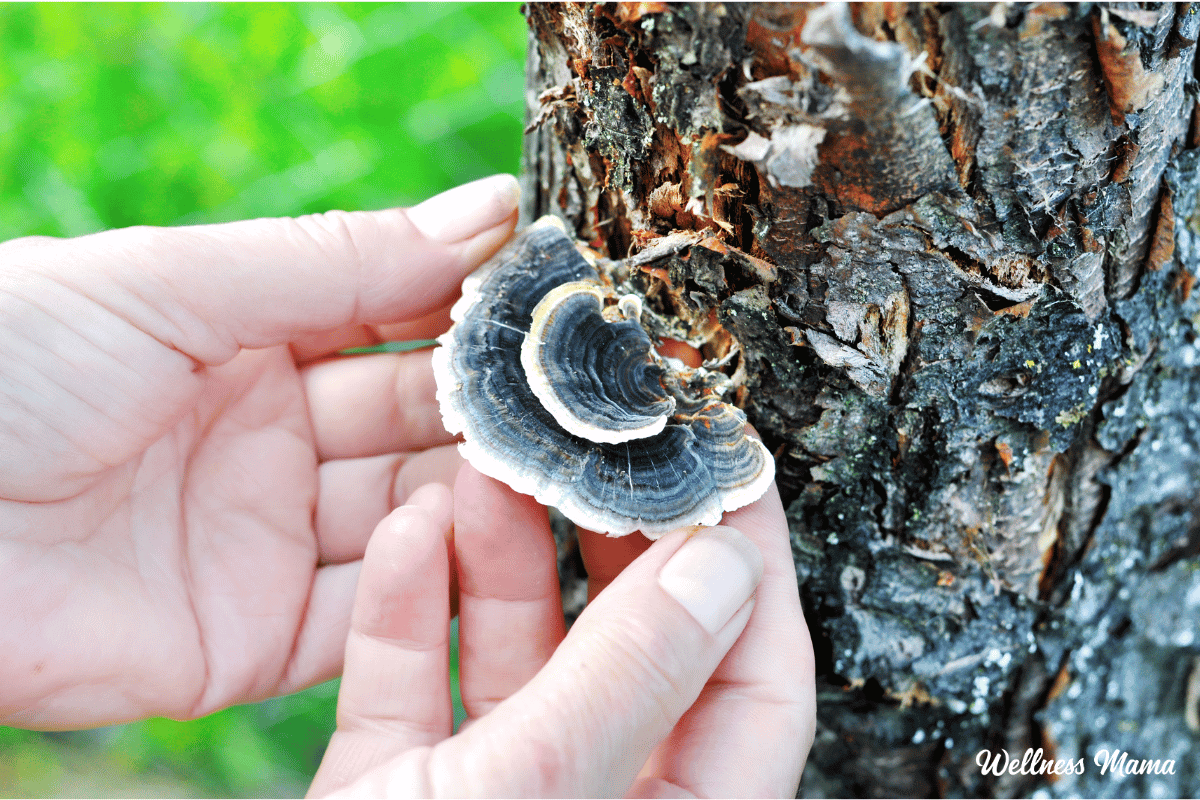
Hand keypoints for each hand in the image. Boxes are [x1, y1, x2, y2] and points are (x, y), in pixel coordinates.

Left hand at [0, 175, 519, 727]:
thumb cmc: (6, 367)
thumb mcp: (172, 285)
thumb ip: (338, 261)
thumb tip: (488, 211)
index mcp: (249, 344)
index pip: (393, 323)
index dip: (472, 309)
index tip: (561, 295)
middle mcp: (271, 444)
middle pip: (414, 423)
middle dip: (493, 405)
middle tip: (584, 387)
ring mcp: (268, 545)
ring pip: (410, 518)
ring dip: (478, 492)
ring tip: (556, 457)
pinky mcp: (255, 643)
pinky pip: (368, 614)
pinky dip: (427, 581)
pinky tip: (477, 536)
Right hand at [308, 465, 815, 797]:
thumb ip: (633, 683)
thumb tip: (724, 565)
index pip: (754, 670)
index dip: (749, 558)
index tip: (730, 458)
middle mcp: (596, 797)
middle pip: (633, 640)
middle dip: (607, 531)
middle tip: (599, 438)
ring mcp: (491, 790)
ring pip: (517, 648)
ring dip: (497, 549)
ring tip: (489, 458)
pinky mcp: (397, 787)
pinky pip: (412, 681)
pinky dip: (402, 607)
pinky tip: (403, 534)